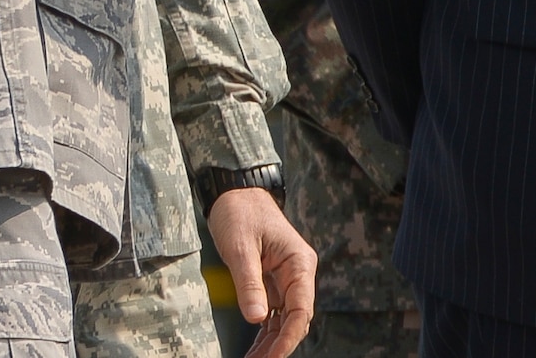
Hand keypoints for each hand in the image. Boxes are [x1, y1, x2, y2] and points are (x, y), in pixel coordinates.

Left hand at [206, 186, 314, 357]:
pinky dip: (263, 332)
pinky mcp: (272, 282)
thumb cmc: (240, 213)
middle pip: (295, 319)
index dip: (289, 338)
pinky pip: (272, 313)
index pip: (301, 309)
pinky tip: (255, 350)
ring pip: (283, 320)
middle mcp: (297, 273)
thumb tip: (256, 319)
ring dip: (270, 343)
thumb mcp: (241, 248)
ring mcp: (285, 279)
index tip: (272, 357)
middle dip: (278, 346)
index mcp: (299, 263)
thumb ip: (249, 283)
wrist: (234, 193)